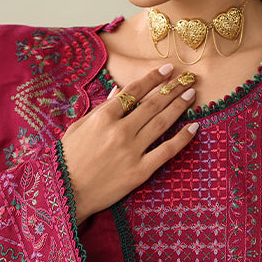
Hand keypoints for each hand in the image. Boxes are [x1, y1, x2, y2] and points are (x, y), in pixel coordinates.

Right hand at [61, 63, 198, 222]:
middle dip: (172, 88)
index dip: (153, 78)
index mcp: (103, 117)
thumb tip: (117, 90)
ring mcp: (132, 151)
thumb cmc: (68, 158)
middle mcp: (120, 131)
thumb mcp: (78, 127)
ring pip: (162, 123)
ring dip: (179, 106)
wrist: (67, 191)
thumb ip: (101, 108)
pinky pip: (166, 151)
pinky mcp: (140, 171)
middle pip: (153, 104)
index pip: (134, 91)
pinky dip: (182, 138)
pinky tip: (194, 127)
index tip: (167, 69)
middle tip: (187, 78)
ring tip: (191, 94)